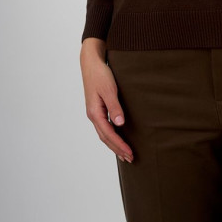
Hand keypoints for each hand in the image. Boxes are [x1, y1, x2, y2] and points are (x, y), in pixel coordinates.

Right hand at [80, 38, 133, 163]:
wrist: (91, 63)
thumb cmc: (100, 74)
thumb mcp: (109, 89)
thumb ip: (114, 107)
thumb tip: (120, 124)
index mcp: (95, 113)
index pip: (108, 134)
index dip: (119, 145)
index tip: (130, 153)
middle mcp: (93, 115)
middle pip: (105, 138)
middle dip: (117, 149)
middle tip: (130, 159)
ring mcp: (94, 112)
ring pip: (104, 134)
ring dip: (114, 144)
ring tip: (125, 154)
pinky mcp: (97, 108)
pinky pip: (104, 127)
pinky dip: (112, 135)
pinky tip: (118, 137)